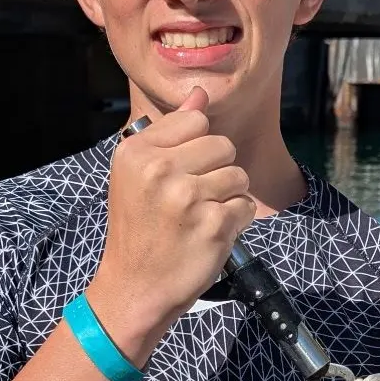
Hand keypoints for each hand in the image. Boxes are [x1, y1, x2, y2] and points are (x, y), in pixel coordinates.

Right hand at [87, 88, 254, 358]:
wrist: (133, 286)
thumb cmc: (139, 228)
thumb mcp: (138, 174)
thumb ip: (171, 132)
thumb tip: (200, 94)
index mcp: (138, 151)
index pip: (197, 122)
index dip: (198, 148)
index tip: (180, 174)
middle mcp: (160, 170)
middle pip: (223, 146)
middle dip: (217, 172)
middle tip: (192, 201)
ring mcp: (188, 198)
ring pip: (239, 176)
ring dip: (228, 198)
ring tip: (199, 217)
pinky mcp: (213, 225)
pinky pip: (246, 206)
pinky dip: (235, 222)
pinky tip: (209, 234)